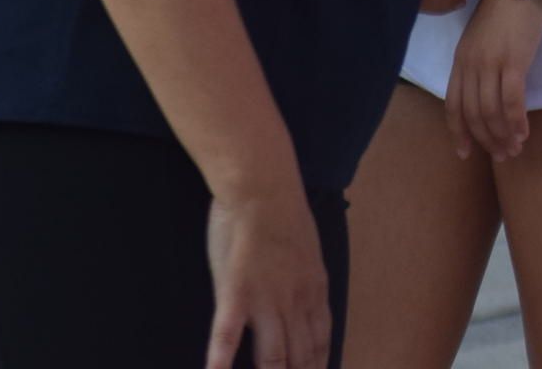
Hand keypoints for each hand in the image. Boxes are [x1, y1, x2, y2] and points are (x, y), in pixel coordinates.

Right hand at [204, 181, 329, 368]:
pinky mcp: (236, 293)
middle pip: (300, 360)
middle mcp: (296, 303)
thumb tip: (308, 308)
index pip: (321, 346)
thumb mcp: (309, 255)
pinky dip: (221, 361)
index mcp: (315, 294)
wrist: (264, 189)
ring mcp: (266, 300)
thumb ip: (308, 286)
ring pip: (273, 357)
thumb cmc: (283, 218)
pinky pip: (228, 335)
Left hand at [442, 0, 541, 161]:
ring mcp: (490, 63)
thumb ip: (481, 62)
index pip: (453, 105)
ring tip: (515, 148)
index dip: (459, 132)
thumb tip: (489, 91)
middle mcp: (470, 65)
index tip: (466, 153)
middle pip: (472, 114)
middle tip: (501, 155)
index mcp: (460, 60)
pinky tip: (524, 131)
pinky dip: (516, 120)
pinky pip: (511, 100)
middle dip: (486, 140)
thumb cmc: (508, 8)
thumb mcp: (484, 37)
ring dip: (502, 135)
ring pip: (490, 112)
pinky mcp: (513, 60)